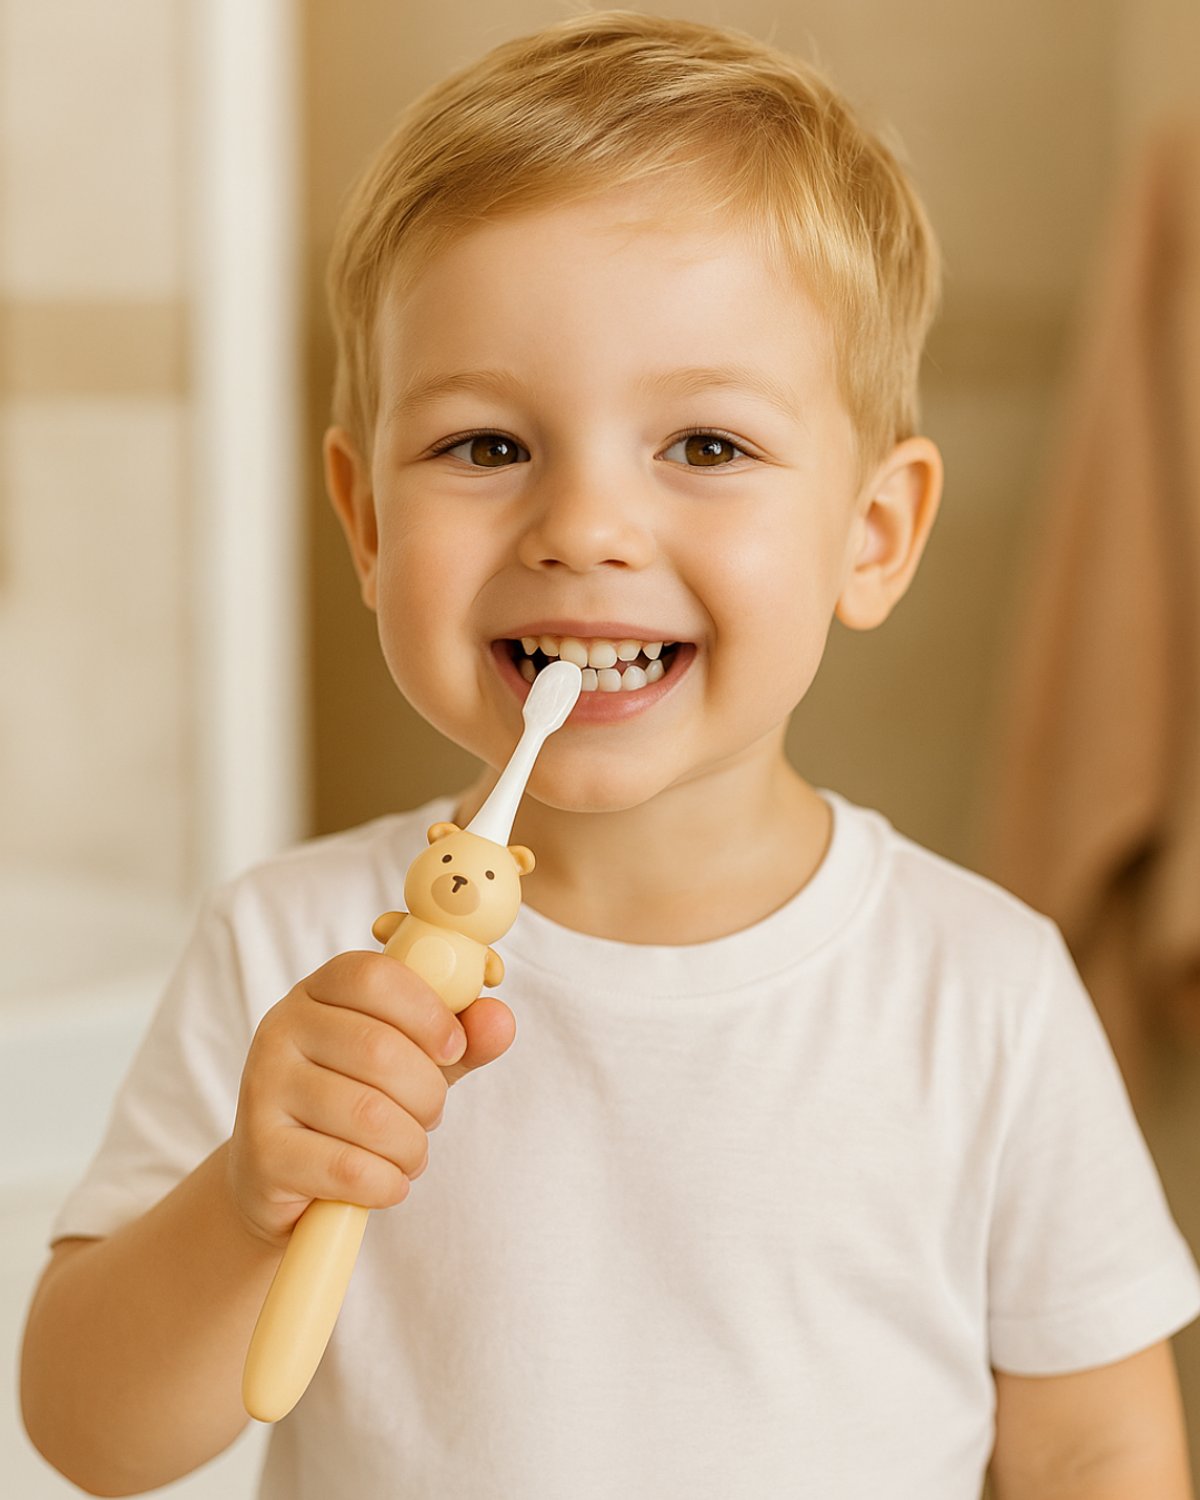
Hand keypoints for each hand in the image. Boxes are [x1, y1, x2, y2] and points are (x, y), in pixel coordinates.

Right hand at [227, 951, 515, 1246]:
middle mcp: (281, 1029)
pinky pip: (349, 1169)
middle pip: (379, 1050)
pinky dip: (387, 1183)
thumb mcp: (414, 1061)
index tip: (453, 1048)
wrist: (286, 1180)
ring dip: (411, 1146)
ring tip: (407, 1152)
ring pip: (368, 1116)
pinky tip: (385, 1182)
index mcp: (318, 991)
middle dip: (427, 1094)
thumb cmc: (358, 1102)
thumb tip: (501, 1019)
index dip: (428, 1012)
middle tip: (430, 1115)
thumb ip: (461, 1038)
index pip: (375, 977)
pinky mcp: (262, 1153)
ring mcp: (263, 1089)